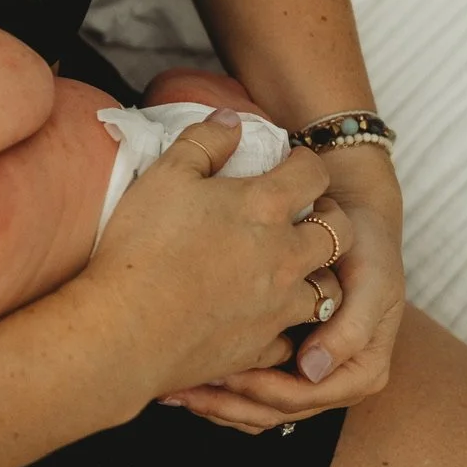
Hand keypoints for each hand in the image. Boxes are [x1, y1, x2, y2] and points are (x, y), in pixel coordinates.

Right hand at [75, 110, 341, 408]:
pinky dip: (286, 326)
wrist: (127, 329)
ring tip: (292, 270)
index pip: (314, 174)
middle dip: (331, 218)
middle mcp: (284, 256)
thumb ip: (203, 140)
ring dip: (316, 276)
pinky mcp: (261, 346)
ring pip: (328, 290)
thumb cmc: (142, 247)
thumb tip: (231, 120)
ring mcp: (278, 306)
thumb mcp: (165, 176)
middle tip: (307, 216)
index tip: (292, 165)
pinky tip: (264, 318)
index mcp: (264, 207)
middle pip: (340, 233)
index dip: (307, 164)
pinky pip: (293, 337)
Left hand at [165, 143, 404, 431]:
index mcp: (361, 372)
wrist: (349, 221)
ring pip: (253, 408)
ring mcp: (303, 374)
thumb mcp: (372, 282)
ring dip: (214, 402)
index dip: (262, 391)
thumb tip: (312, 371)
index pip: (302, 398)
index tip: (224, 372)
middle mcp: (331, 381)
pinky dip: (215, 385)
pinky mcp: (279, 361)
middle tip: (184, 390)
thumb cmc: (364, 246)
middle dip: (226, 405)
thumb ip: (350, 327)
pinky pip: (244, 389)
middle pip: (271, 412)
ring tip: (174, 388)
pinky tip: (181, 377)